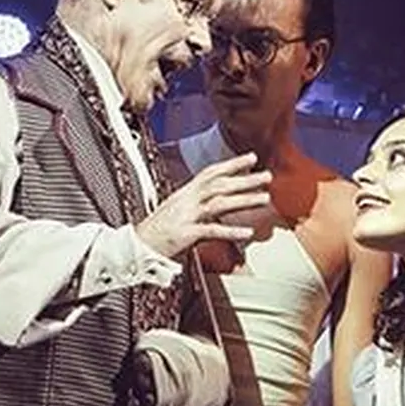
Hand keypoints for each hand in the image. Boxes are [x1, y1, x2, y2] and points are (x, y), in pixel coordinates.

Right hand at [135, 153, 271, 259]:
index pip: (211, 172)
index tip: (252, 158)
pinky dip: (230, 231)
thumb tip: (221, 206)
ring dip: (243, 200)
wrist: (137, 247)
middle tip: (267, 176)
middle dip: (245, 179)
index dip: (232, 164)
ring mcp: (185, 216)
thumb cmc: (158, 232)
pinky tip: (247, 232)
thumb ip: (200, 207)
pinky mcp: (184, 235)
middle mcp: (186, 201)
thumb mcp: (180, 213)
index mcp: (185, 194)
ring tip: (264, 199)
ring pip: (218, 203)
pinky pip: (211, 231)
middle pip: (219, 185)